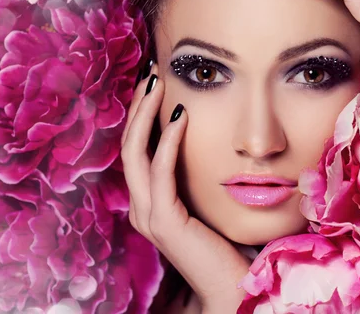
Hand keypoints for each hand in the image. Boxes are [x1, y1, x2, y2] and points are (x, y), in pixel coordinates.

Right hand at [121, 66, 249, 311]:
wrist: (231, 287)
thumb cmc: (224, 243)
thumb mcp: (204, 199)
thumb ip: (195, 174)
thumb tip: (204, 136)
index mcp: (148, 200)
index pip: (136, 148)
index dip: (140, 113)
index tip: (155, 82)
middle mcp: (141, 206)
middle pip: (128, 145)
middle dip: (137, 106)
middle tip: (151, 73)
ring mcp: (148, 215)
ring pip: (135, 153)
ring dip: (145, 114)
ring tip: (157, 83)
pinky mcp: (164, 222)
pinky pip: (160, 172)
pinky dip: (167, 140)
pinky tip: (180, 116)